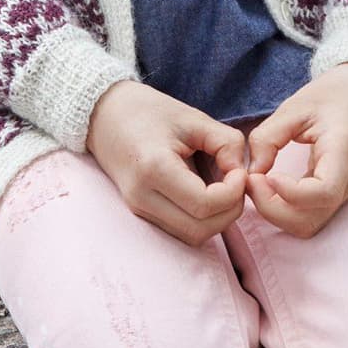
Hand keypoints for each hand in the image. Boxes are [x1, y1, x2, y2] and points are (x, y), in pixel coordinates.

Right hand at [83, 82, 249, 245]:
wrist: (105, 115)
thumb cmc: (150, 111)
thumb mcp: (194, 118)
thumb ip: (227, 144)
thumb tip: (243, 173)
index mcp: (154, 168)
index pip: (204, 205)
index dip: (233, 193)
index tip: (239, 171)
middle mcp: (143, 197)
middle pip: (200, 230)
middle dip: (229, 211)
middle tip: (237, 183)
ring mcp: (139, 209)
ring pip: (191, 236)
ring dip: (217, 219)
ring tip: (223, 188)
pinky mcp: (141, 213)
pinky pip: (180, 230)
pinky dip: (201, 219)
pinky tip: (207, 194)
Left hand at [244, 62, 347, 237]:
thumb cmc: (331, 97)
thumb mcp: (294, 107)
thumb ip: (267, 138)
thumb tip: (252, 173)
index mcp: (346, 148)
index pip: (325, 191)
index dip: (289, 193)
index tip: (264, 175)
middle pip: (312, 218)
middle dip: (272, 208)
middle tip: (251, 181)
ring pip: (310, 224)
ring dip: (277, 212)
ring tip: (259, 184)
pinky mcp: (339, 195)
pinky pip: (311, 215)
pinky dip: (286, 208)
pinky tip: (272, 187)